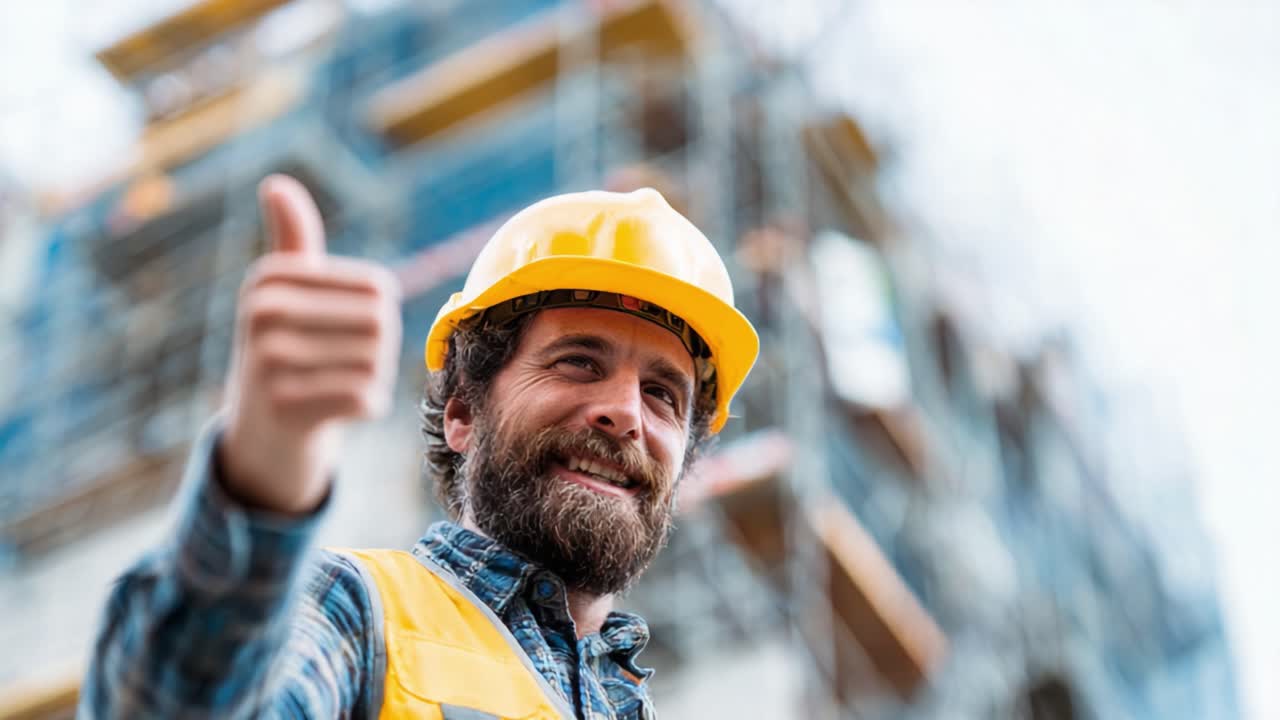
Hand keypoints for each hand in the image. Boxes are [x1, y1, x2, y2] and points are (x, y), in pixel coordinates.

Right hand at [219, 175, 401, 513]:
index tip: (344, 330)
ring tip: (340, 384)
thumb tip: (275, 183)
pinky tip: (341, 408)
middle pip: (380, 325)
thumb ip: (292, 238)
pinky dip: (368, 406)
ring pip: (376, 364)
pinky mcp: (286, 408)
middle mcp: (262, 313)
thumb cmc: (284, 348)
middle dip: (380, 350)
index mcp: (269, 277)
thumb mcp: (283, 291)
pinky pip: (367, 399)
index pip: (378, 288)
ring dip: (375, 379)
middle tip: (347, 364)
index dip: (380, 314)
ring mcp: (269, 361)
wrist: (260, 430)